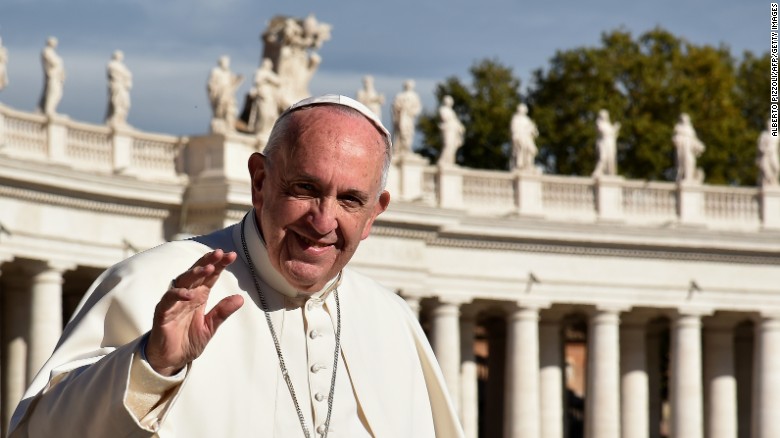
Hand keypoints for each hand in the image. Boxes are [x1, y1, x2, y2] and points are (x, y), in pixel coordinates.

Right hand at [146, 249, 243, 375]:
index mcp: (199, 296)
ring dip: (195, 273)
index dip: (219, 265)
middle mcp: (186, 295)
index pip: (210, 276)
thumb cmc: (188, 341)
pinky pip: (168, 300)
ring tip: (208, 268)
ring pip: (182, 281)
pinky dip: (178, 295)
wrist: (171, 359)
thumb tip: (240, 298)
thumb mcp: (210, 327)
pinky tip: (189, 294)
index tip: (231, 255)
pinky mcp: (162, 313)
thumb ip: (222, 312)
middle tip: (220, 253)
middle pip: (197, 273)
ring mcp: (174, 302)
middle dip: (208, 262)